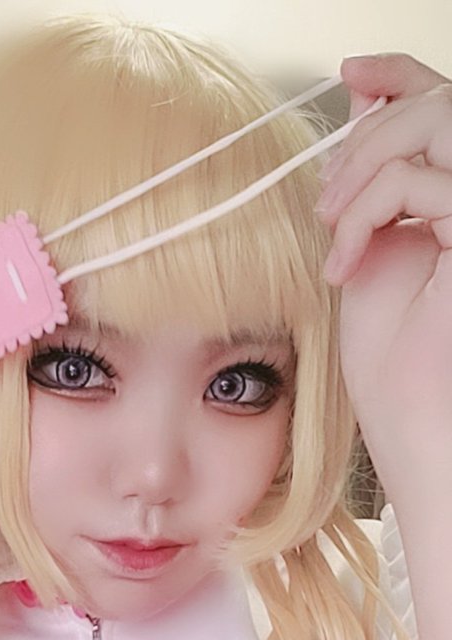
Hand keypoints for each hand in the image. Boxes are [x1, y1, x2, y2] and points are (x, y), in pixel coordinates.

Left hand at [314, 52, 451, 500]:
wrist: (416, 437)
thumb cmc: (398, 372)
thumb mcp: (374, 254)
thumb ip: (374, 183)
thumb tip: (362, 109)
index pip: (449, 109)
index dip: (403, 76)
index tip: (352, 74)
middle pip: (445, 104)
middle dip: (370, 133)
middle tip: (326, 197)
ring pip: (442, 121)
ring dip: (367, 163)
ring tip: (332, 224)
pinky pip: (423, 179)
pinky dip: (369, 208)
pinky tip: (343, 262)